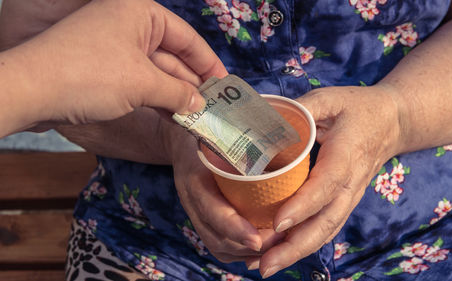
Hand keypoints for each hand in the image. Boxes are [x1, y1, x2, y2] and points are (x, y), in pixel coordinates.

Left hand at [0, 0, 225, 135]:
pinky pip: (138, 81)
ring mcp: (114, 47)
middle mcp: (129, 25)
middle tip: (213, 109)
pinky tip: (173, 117)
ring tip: (196, 118)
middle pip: (172, 56)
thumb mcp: (143, 84)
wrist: (29, 91)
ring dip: (174, 96)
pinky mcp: (102, 69)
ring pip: (155, 72)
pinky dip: (155, 98)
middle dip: (192, 84)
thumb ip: (178, 94)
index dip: (209, 64)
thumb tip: (200, 106)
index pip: (187, 38)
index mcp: (140, 13)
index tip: (225, 87)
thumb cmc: (90, 75)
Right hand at [167, 124, 285, 264]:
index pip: (212, 210)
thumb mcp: (214, 123)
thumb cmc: (202, 125)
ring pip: (219, 246)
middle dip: (249, 246)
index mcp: (194, 176)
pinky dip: (241, 252)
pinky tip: (264, 246)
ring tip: (278, 245)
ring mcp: (195, 212)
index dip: (235, 228)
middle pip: (217, 238)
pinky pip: (219, 245)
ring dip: (247, 253)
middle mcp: (192, 200)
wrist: (177, 137)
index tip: (258, 239)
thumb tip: (272, 122)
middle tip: (281, 240)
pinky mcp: (203, 219)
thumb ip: (234, 128)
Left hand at [257, 86, 402, 277]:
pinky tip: (280, 254)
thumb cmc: (358, 108)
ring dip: (296, 253)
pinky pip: (325, 228)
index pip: (325, 186)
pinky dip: (304, 245)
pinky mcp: (344, 203)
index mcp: (346, 155)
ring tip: (264, 266)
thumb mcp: (330, 99)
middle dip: (294, 247)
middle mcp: (350, 184)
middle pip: (325, 223)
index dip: (302, 206)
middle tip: (264, 264)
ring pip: (325, 232)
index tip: (277, 224)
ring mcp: (349, 197)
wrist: (393, 122)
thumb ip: (301, 109)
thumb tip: (263, 120)